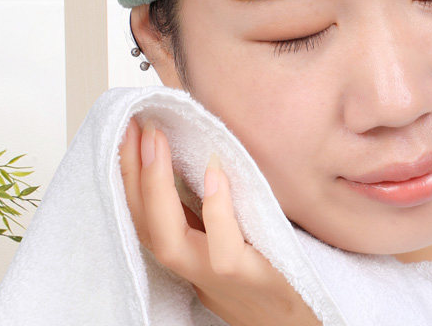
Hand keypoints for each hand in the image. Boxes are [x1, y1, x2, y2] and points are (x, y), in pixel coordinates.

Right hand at [119, 117, 320, 325]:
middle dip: (133, 174)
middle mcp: (196, 271)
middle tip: (137, 126)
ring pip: (172, 244)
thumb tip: (201, 151)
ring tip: (157, 139)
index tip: (129, 129)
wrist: (302, 319)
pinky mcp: (255, 281)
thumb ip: (213, 207)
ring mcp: (222, 279)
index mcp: (191, 254)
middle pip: (147, 227)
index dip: (131, 175)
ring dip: (158, 188)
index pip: (145, 217)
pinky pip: (226, 251)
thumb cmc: (272, 274)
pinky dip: (216, 211)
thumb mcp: (233, 237)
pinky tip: (213, 170)